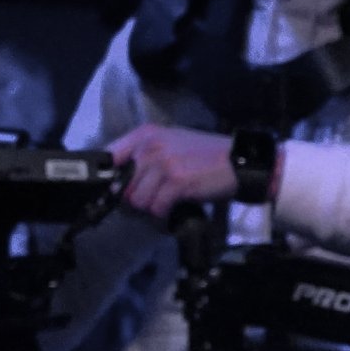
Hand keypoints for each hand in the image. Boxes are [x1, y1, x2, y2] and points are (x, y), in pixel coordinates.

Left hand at [107, 125, 236, 217]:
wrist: (239, 162)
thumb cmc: (207, 157)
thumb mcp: (172, 144)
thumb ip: (145, 156)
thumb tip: (119, 183)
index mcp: (146, 134)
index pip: (110, 156)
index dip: (110, 179)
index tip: (119, 191)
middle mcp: (151, 146)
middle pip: (123, 186)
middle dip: (137, 200)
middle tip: (155, 202)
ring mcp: (164, 163)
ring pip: (138, 201)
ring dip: (153, 209)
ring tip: (169, 205)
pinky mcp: (177, 181)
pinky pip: (157, 209)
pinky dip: (166, 216)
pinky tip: (177, 210)